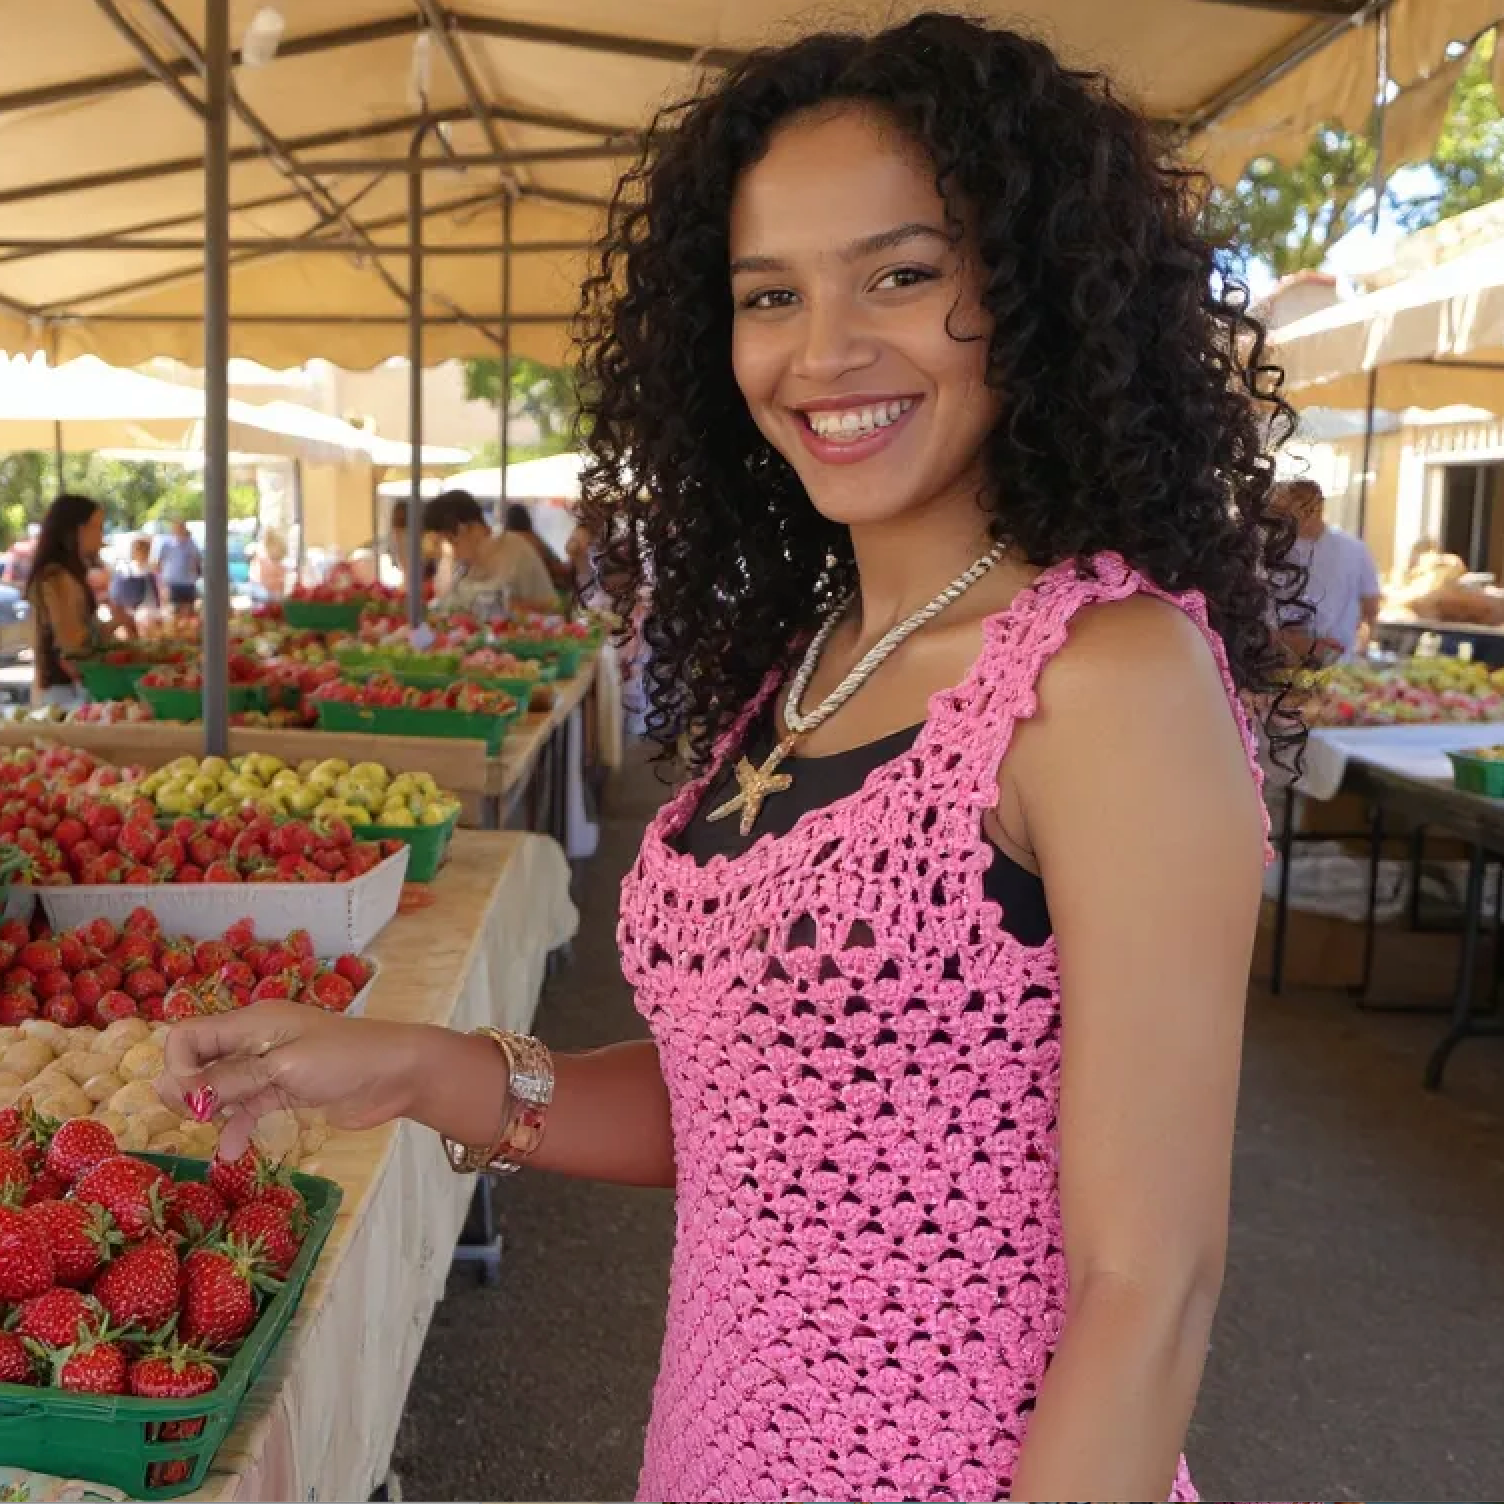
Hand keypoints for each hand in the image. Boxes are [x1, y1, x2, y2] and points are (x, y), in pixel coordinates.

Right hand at [159, 1002, 424, 1160]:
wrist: (399, 1074)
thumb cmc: (345, 1060)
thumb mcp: (285, 1067)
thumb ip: (233, 1078)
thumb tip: (178, 1090)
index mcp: (253, 1021)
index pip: (189, 1034)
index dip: (178, 1065)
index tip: (189, 1098)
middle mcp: (256, 1040)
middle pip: (201, 1060)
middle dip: (189, 1089)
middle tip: (194, 1117)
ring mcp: (272, 1067)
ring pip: (222, 1086)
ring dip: (211, 1109)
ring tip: (209, 1132)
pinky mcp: (287, 1091)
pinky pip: (248, 1106)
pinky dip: (236, 1126)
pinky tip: (230, 1153)